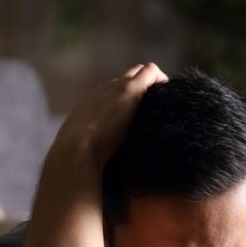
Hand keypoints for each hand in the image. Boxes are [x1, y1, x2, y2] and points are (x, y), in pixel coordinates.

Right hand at [53, 62, 168, 166]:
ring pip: (138, 73)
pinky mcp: (130, 89)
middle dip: (139, 91)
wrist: (75, 152)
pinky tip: (170, 96)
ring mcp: (115, 88)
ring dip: (151, 86)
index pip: (109, 95)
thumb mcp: (81, 156)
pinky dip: (161, 81)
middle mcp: (101, 92)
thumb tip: (92, 174)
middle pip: (124, 80)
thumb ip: (88, 156)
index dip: (124, 103)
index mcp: (88, 107)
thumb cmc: (77, 162)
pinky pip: (151, 72)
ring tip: (163, 105)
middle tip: (153, 110)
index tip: (135, 119)